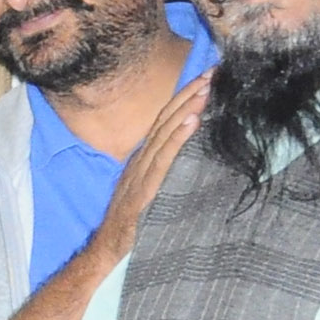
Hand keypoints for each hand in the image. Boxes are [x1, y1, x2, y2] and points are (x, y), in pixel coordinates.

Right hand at [83, 77, 210, 271]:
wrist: (108, 247)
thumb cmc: (132, 223)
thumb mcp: (149, 190)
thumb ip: (163, 172)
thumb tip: (187, 156)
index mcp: (144, 158)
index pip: (164, 120)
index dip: (183, 98)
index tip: (203, 80)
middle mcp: (141, 159)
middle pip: (166, 118)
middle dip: (189, 94)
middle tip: (211, 72)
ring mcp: (142, 171)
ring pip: (165, 132)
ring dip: (187, 108)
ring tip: (205, 89)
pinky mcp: (145, 187)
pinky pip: (164, 158)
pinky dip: (178, 138)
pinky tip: (191, 121)